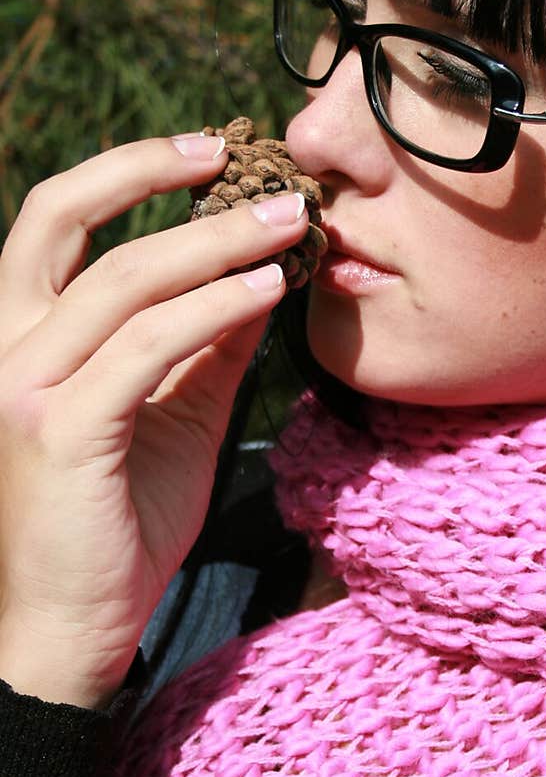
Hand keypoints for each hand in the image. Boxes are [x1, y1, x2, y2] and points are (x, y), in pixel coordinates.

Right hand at [0, 134, 307, 708]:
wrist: (77, 624)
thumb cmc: (122, 522)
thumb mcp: (173, 413)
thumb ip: (206, 343)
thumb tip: (258, 271)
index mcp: (22, 336)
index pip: (57, 222)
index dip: (126, 172)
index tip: (208, 152)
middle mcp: (5, 348)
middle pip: (60, 217)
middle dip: (148, 170)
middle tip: (238, 154)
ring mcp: (22, 387)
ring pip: (121, 281)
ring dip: (213, 241)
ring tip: (286, 222)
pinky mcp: (60, 431)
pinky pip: (147, 348)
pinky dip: (215, 309)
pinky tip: (267, 290)